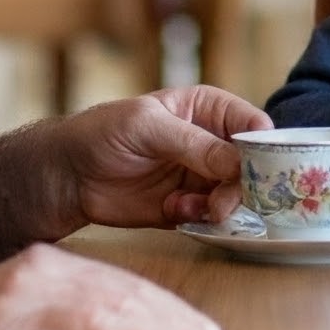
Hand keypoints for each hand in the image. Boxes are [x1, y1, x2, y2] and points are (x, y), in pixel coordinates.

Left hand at [52, 86, 270, 230]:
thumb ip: (195, 144)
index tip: (259, 168)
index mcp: (208, 110)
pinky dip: (200, 219)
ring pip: (234, 194)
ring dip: (220, 205)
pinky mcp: (187, 206)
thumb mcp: (150, 128)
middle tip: (223, 199)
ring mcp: (200, 176)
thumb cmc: (105, 133)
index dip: (262, 145)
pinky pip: (211, 217)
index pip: (252, 124)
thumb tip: (239, 163)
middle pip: (250, 165)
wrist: (67, 176)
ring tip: (192, 208)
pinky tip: (173, 212)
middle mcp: (211, 143)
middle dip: (243, 184)